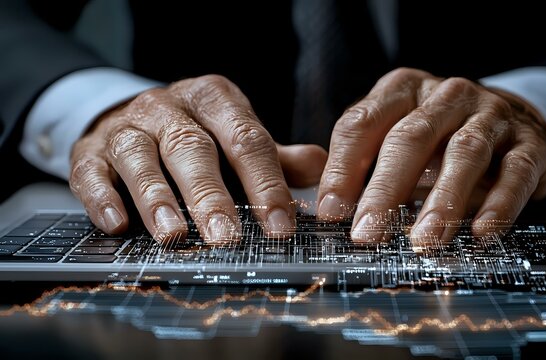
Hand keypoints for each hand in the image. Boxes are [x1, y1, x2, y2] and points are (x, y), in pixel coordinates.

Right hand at [70, 75, 326, 242]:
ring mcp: (127, 126)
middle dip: (210, 196)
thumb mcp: (235, 134)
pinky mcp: (90, 150)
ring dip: (157, 198)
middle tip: (226, 236)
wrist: (130, 115)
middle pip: (192, 149)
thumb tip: (319, 168)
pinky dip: (103, 197)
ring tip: (174, 235)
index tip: (280, 225)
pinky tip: (117, 223)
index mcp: (214, 100)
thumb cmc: (195, 134)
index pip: (246, 139)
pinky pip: (92, 172)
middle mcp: (169, 107)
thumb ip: (274, 155)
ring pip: (141, 158)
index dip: (265, 183)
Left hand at [316, 68, 545, 240]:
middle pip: (410, 137)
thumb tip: (328, 211)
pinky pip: (516, 172)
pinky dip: (500, 204)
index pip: (362, 124)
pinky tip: (482, 231)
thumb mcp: (396, 137)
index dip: (342, 169)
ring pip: (464, 153)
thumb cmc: (441, 137)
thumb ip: (363, 166)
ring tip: (424, 240)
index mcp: (402, 89)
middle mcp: (446, 95)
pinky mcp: (529, 142)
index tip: (331, 212)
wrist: (515, 120)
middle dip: (385, 190)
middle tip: (368, 233)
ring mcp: (491, 115)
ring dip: (443, 201)